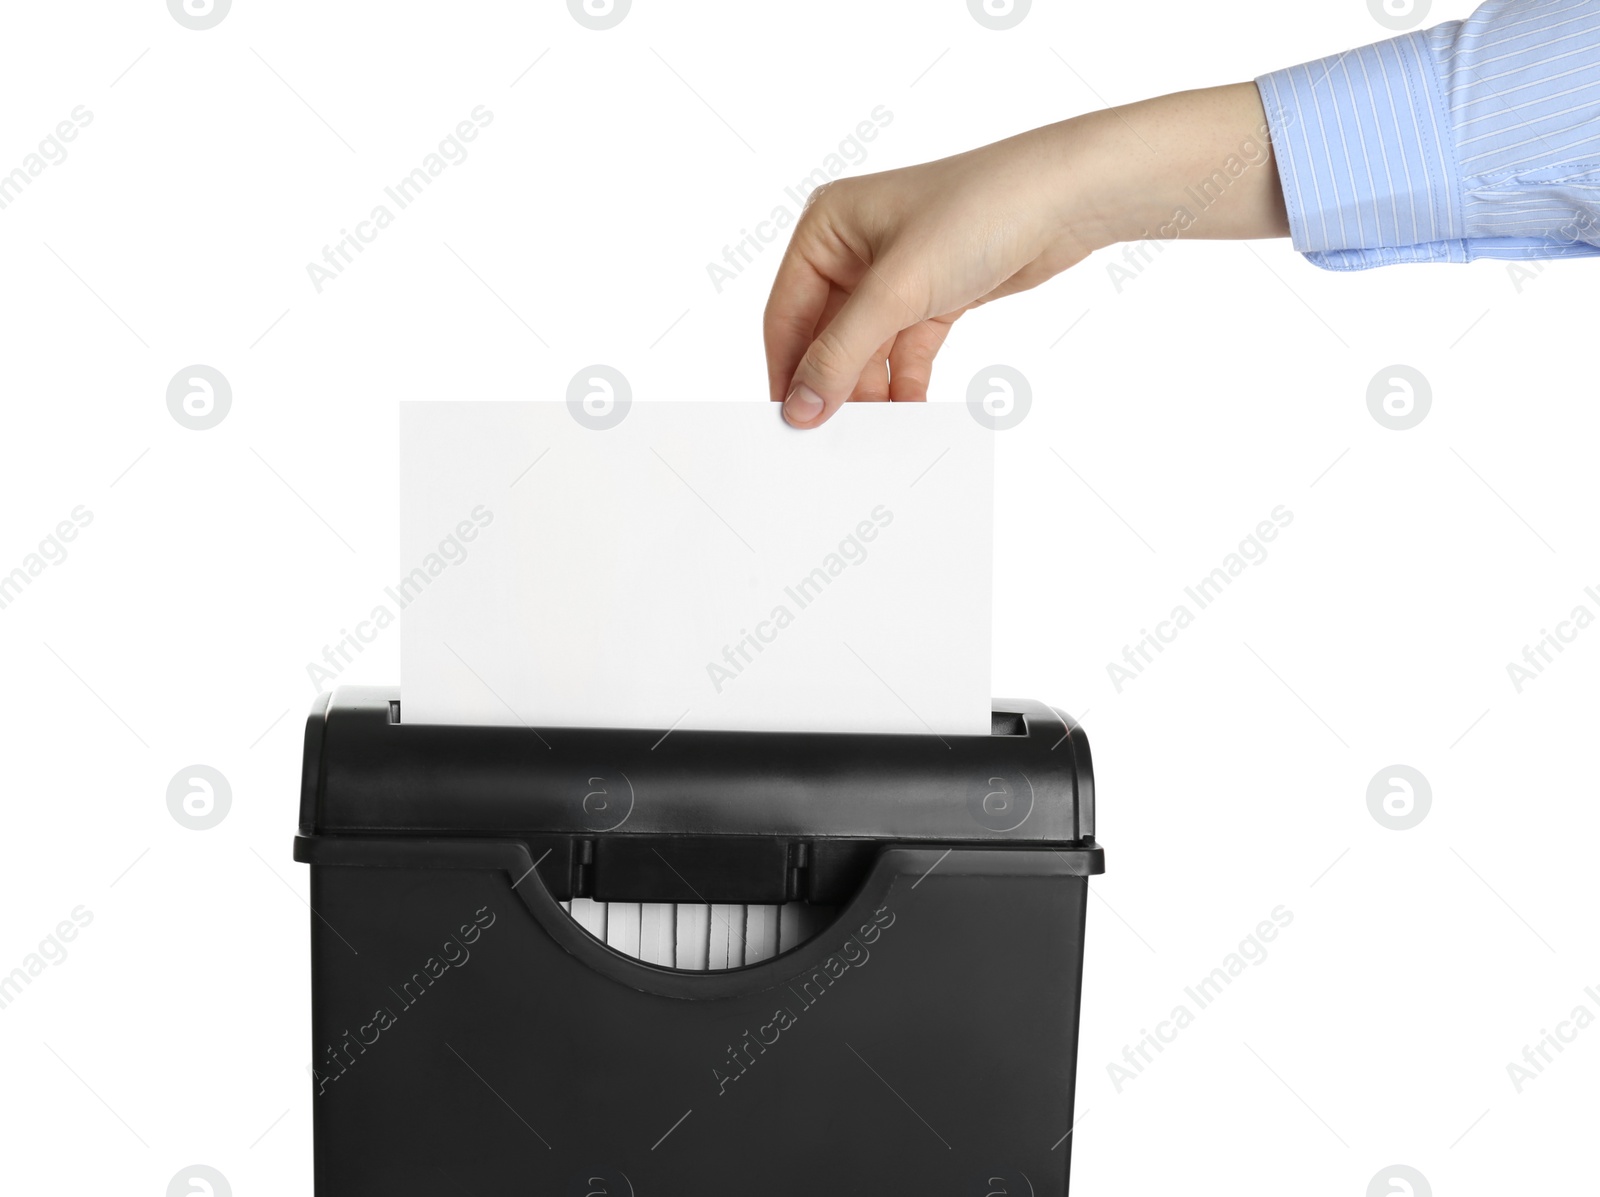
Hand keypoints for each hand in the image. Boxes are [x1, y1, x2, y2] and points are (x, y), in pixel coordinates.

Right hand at [764, 83, 1288, 426]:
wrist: (1066, 200)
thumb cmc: (979, 212)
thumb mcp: (898, 290)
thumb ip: (842, 353)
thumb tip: (800, 407)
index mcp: (825, 227)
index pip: (787, 314)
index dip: (788, 370)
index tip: (792, 424)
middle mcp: (852, 248)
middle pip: (825, 336)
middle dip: (833, 384)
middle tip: (832, 437)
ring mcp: (893, 274)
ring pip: (865, 349)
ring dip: (871, 390)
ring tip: (874, 433)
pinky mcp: (931, 296)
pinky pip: (903, 352)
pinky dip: (904, 383)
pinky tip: (908, 413)